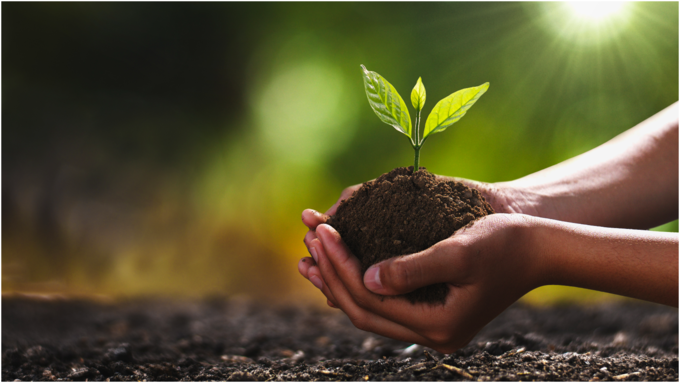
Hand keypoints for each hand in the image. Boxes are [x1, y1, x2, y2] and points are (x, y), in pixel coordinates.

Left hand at [298, 178, 526, 307]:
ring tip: (310, 256)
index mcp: (437, 325)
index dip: (340, 265)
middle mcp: (431, 334)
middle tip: (309, 240)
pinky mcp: (431, 310)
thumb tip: (366, 278)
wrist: (538, 248)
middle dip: (332, 274)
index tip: (323, 231)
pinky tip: (343, 264)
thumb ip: (411, 268)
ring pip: (371, 308)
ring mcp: (431, 326)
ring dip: (339, 281)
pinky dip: (359, 282)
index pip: (371, 298)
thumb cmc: (504, 244)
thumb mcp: (458, 251)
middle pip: (364, 309)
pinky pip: (384, 302)